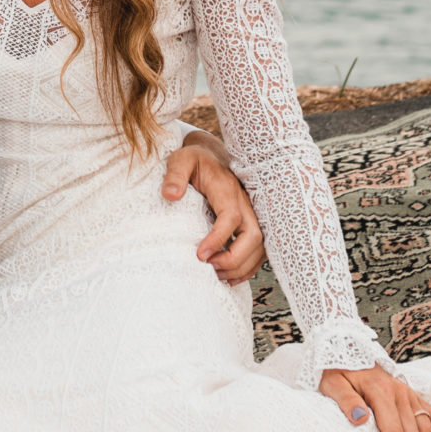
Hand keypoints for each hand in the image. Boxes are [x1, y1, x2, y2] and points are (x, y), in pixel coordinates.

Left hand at [163, 137, 266, 282]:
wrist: (211, 156)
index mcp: (226, 188)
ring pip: (259, 246)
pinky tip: (231, 276)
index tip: (200, 255)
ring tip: (217, 275)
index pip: (230, 216)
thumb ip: (174, 175)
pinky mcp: (251, 222)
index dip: (218, 238)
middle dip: (234, 258)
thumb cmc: (195, 160)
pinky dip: (248, 266)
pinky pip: (259, 249)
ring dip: (241, 266)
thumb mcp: (181, 160)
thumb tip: (171, 195)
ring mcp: (251, 213)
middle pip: (253, 235)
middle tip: (210, 267)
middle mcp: (244, 202)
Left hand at [319, 364, 430, 431]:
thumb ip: (345, 400)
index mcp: (380, 390)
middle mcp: (400, 392)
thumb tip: (360, 419)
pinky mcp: (414, 396)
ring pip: (426, 429)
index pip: (392, 431)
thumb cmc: (338, 372)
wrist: (346, 350)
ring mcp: (410, 394)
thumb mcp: (333, 384)